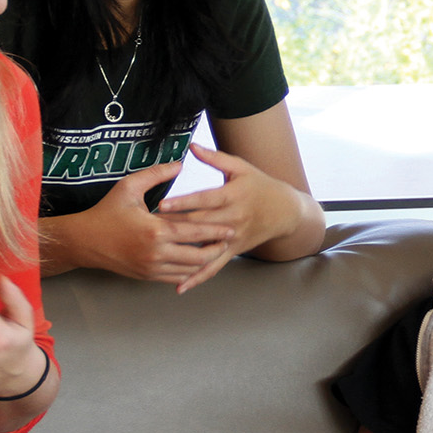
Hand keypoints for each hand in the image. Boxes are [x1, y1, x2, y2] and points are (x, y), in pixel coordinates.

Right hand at [59, 159, 234, 283]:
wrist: (85, 242)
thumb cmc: (107, 212)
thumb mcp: (128, 186)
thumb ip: (156, 174)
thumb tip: (180, 163)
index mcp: (155, 230)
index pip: (193, 231)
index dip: (214, 230)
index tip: (230, 228)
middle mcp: (156, 253)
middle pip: (197, 255)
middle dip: (216, 249)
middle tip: (229, 241)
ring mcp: (151, 267)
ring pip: (188, 269)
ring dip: (205, 261)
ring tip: (217, 251)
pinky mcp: (147, 276)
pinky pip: (175, 277)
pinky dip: (189, 271)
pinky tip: (197, 261)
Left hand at [156, 144, 306, 292]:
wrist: (284, 211)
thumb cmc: (259, 184)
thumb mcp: (240, 167)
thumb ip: (215, 158)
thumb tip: (192, 147)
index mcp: (233, 195)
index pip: (205, 199)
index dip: (183, 202)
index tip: (162, 205)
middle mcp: (234, 218)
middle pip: (201, 225)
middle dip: (175, 228)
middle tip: (149, 230)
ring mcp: (234, 238)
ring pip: (205, 248)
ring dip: (182, 254)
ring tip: (158, 258)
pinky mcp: (234, 251)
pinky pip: (214, 267)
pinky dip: (197, 277)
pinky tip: (180, 285)